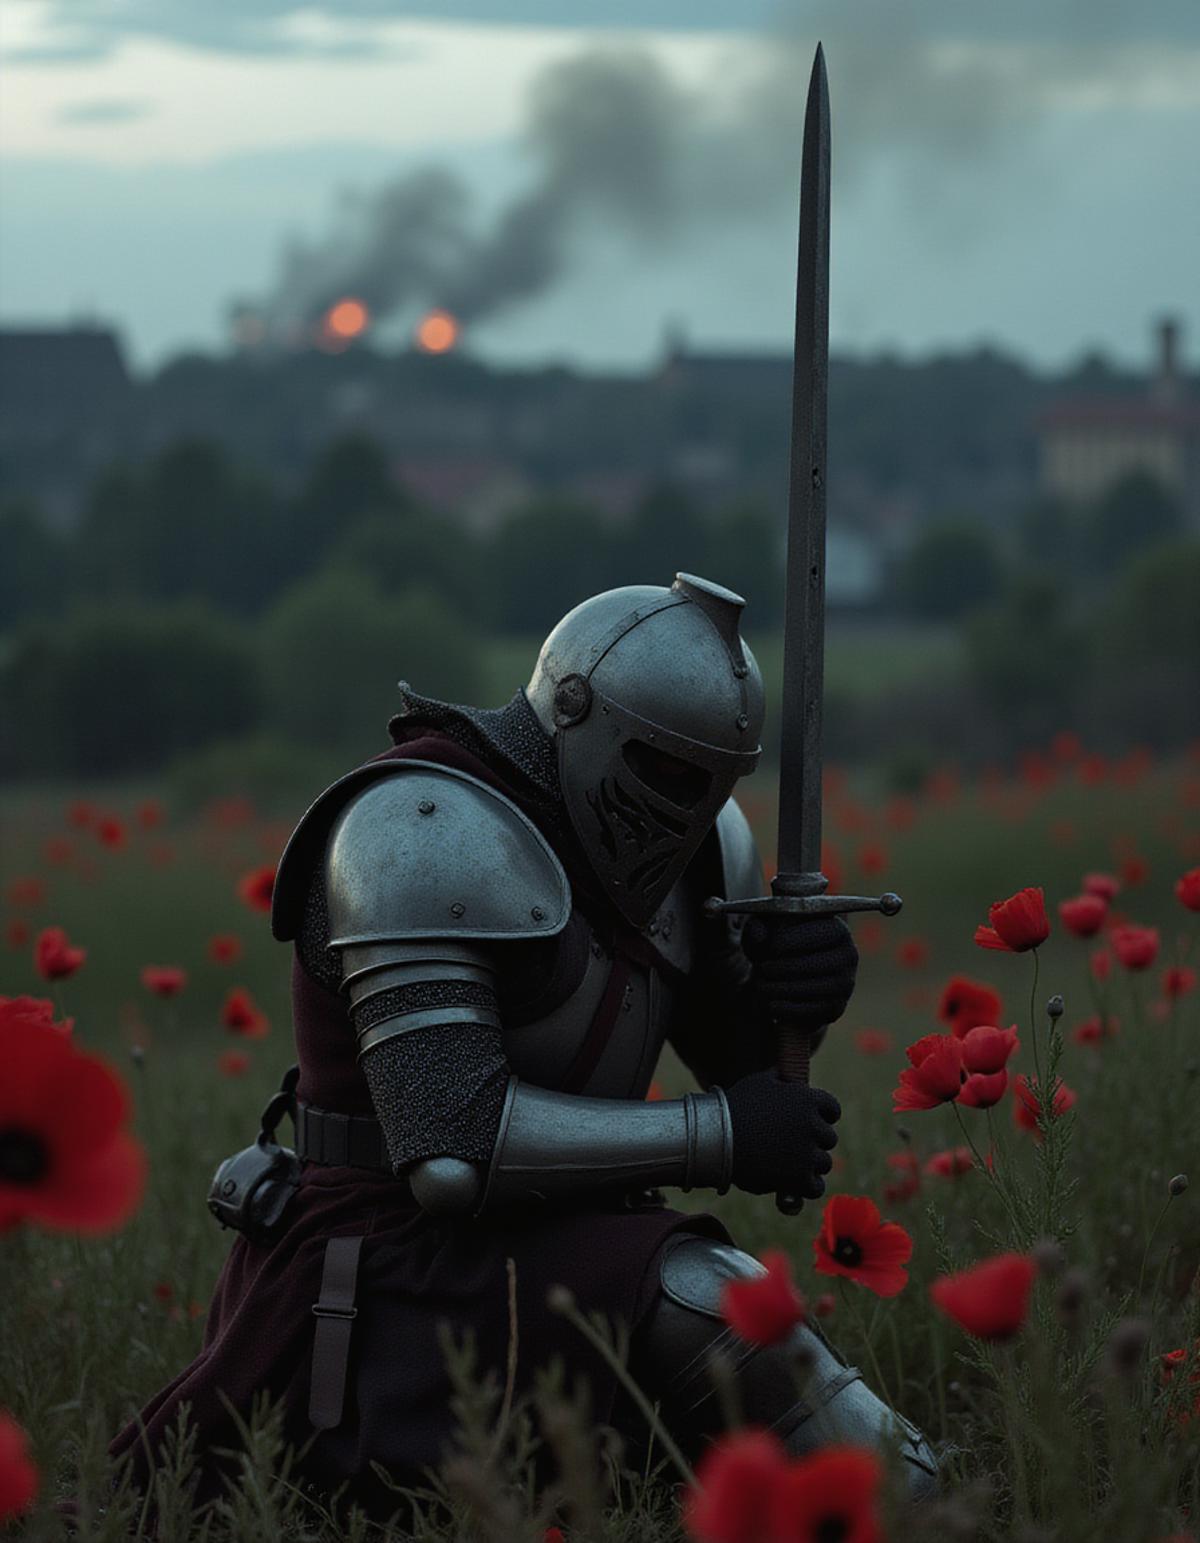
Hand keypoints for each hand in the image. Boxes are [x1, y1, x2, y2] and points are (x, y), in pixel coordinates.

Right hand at [723, 1068, 840, 1197]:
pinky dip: (807, 1187)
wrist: (716, 1138)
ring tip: (790, 1164)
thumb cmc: (736, 1107)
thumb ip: (780, 1078)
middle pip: (828, 1138)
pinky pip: (815, 1187)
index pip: (832, 1110)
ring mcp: (808, 1153)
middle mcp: (813, 1125)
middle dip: (814, 1141)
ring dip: (810, 1164)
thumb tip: (787, 1074)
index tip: (812, 1122)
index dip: (823, 1116)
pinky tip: (794, 1184)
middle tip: (794, 1144)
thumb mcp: (759, 1082)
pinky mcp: (799, 1178)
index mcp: (808, 1099)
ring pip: (823, 1163)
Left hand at [741, 914, 857, 1032]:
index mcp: (835, 928)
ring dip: (786, 989)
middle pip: (819, 963)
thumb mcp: (763, 931)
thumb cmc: (775, 945)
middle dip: (787, 967)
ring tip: (761, 987)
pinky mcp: (836, 1007)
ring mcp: (845, 983)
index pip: (819, 933)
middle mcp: (847, 955)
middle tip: (762, 969)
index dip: (792, 940)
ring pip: (818, 988)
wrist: (783, 976)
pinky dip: (791, 1010)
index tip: (769, 946)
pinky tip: (771, 1005)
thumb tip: (761, 938)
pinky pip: (817, 1011)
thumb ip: (757, 928)